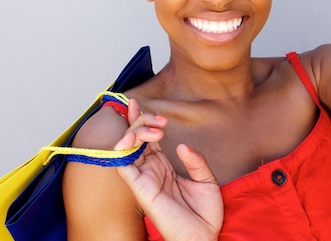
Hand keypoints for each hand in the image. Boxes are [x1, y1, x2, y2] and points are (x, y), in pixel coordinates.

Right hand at [114, 99, 223, 240]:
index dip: (140, 120)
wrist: (204, 237)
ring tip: (155, 130)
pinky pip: (122, 166)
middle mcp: (150, 171)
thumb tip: (182, 145)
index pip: (146, 138)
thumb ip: (196, 161)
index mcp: (163, 167)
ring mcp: (144, 179)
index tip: (139, 103)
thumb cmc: (204, 215)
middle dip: (142, 121)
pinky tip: (133, 140)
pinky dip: (122, 150)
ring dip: (135, 132)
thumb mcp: (207, 181)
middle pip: (135, 138)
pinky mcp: (141, 189)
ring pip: (126, 147)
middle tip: (160, 120)